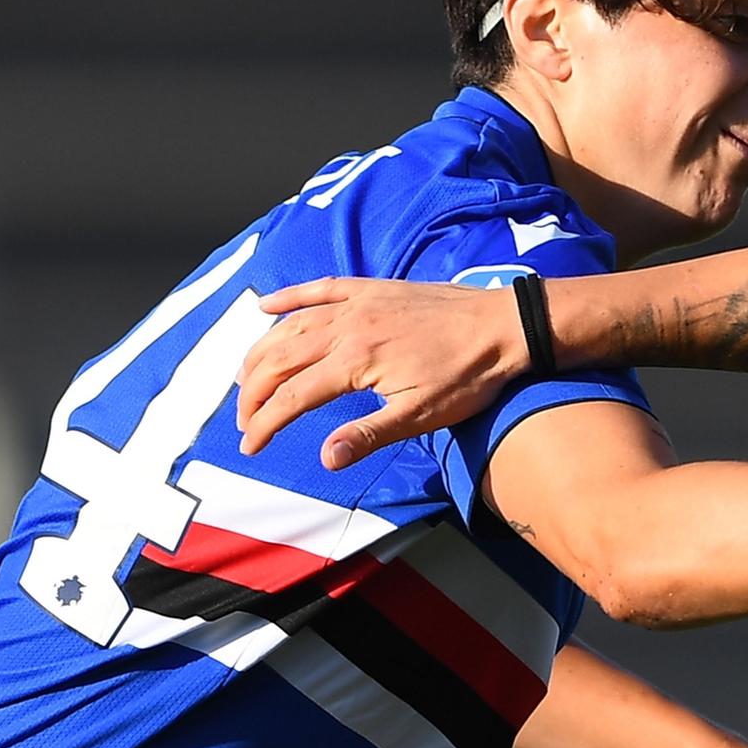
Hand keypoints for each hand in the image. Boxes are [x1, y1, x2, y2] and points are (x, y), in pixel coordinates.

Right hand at [236, 278, 527, 469]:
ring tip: (244, 379)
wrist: (504, 326)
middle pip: (280, 360)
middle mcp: (346, 326)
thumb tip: (325, 458)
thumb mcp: (421, 415)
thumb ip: (368, 435)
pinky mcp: (371, 289)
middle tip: (243, 420)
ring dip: (261, 352)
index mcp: (354, 361)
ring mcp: (357, 303)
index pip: (292, 396)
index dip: (265, 423)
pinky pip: (319, 289)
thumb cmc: (468, 376)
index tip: (249, 446)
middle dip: (253, 393)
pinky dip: (288, 297)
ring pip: (291, 326)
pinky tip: (265, 306)